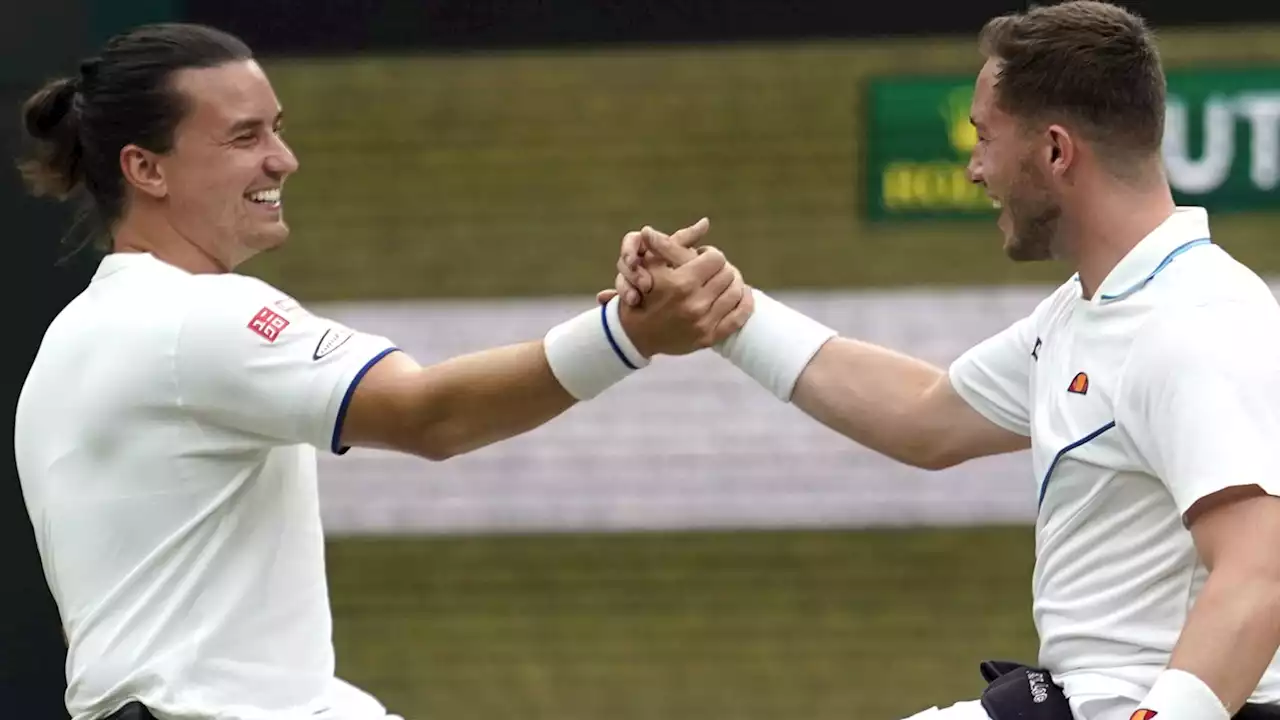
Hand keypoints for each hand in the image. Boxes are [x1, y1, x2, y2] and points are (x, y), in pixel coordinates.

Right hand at [609, 218, 753, 356]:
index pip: (716, 258)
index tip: (702, 257)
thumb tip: (703, 221)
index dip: (710, 253)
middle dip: (721, 267)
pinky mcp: (710, 337)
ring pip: (736, 292)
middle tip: (712, 269)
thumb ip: (672, 243)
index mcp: (681, 283)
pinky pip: (740, 316)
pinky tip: (740, 294)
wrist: (635, 335)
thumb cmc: (642, 294)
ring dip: (733, 282)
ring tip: (723, 280)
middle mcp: (695, 303)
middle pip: (728, 273)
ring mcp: (704, 323)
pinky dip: (745, 302)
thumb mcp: (650, 265)